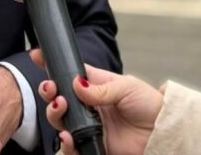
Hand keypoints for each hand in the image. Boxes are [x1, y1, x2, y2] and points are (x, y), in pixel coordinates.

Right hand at [30, 48, 161, 154]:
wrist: (163, 132)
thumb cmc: (149, 105)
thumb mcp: (126, 87)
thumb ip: (100, 88)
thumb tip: (76, 84)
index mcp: (95, 86)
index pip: (69, 73)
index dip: (52, 65)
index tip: (37, 56)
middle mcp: (88, 106)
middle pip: (58, 97)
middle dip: (49, 92)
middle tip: (50, 89)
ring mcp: (89, 126)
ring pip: (60, 120)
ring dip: (54, 113)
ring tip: (61, 108)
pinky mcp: (93, 146)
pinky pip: (72, 147)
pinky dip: (66, 143)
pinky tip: (68, 137)